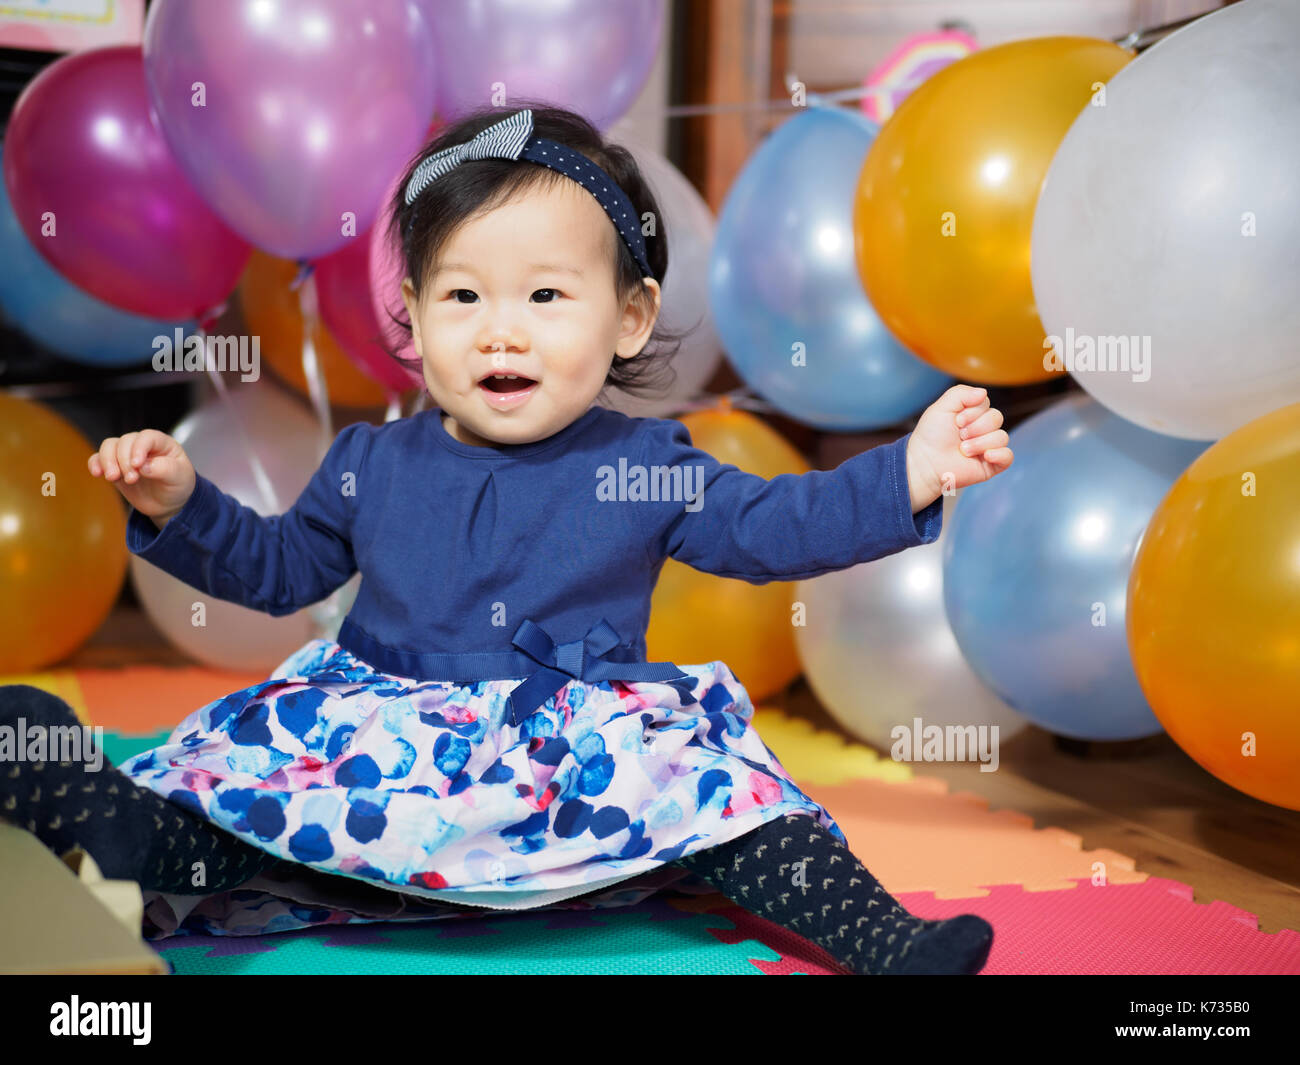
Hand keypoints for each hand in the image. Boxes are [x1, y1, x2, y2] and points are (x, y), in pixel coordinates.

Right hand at [88, 430, 195, 526]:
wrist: (167, 503)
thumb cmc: (177, 486)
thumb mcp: (180, 478)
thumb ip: (165, 469)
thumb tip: (144, 467)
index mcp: (162, 443)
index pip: (147, 437)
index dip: (139, 448)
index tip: (138, 465)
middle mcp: (142, 445)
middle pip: (125, 442)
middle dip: (124, 460)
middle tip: (131, 480)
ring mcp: (126, 454)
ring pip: (109, 446)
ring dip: (108, 461)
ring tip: (113, 478)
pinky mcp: (114, 466)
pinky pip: (98, 458)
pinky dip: (95, 463)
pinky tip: (97, 473)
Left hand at [905, 384, 1012, 511]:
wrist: (925, 462)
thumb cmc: (931, 436)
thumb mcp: (941, 407)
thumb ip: (960, 393)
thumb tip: (983, 392)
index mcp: (973, 414)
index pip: (986, 404)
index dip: (972, 412)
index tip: (956, 421)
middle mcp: (983, 429)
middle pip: (996, 418)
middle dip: (976, 427)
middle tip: (960, 436)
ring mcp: (988, 447)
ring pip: (1002, 437)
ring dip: (980, 443)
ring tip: (964, 450)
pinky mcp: (991, 464)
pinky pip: (1008, 456)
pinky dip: (999, 454)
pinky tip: (986, 456)